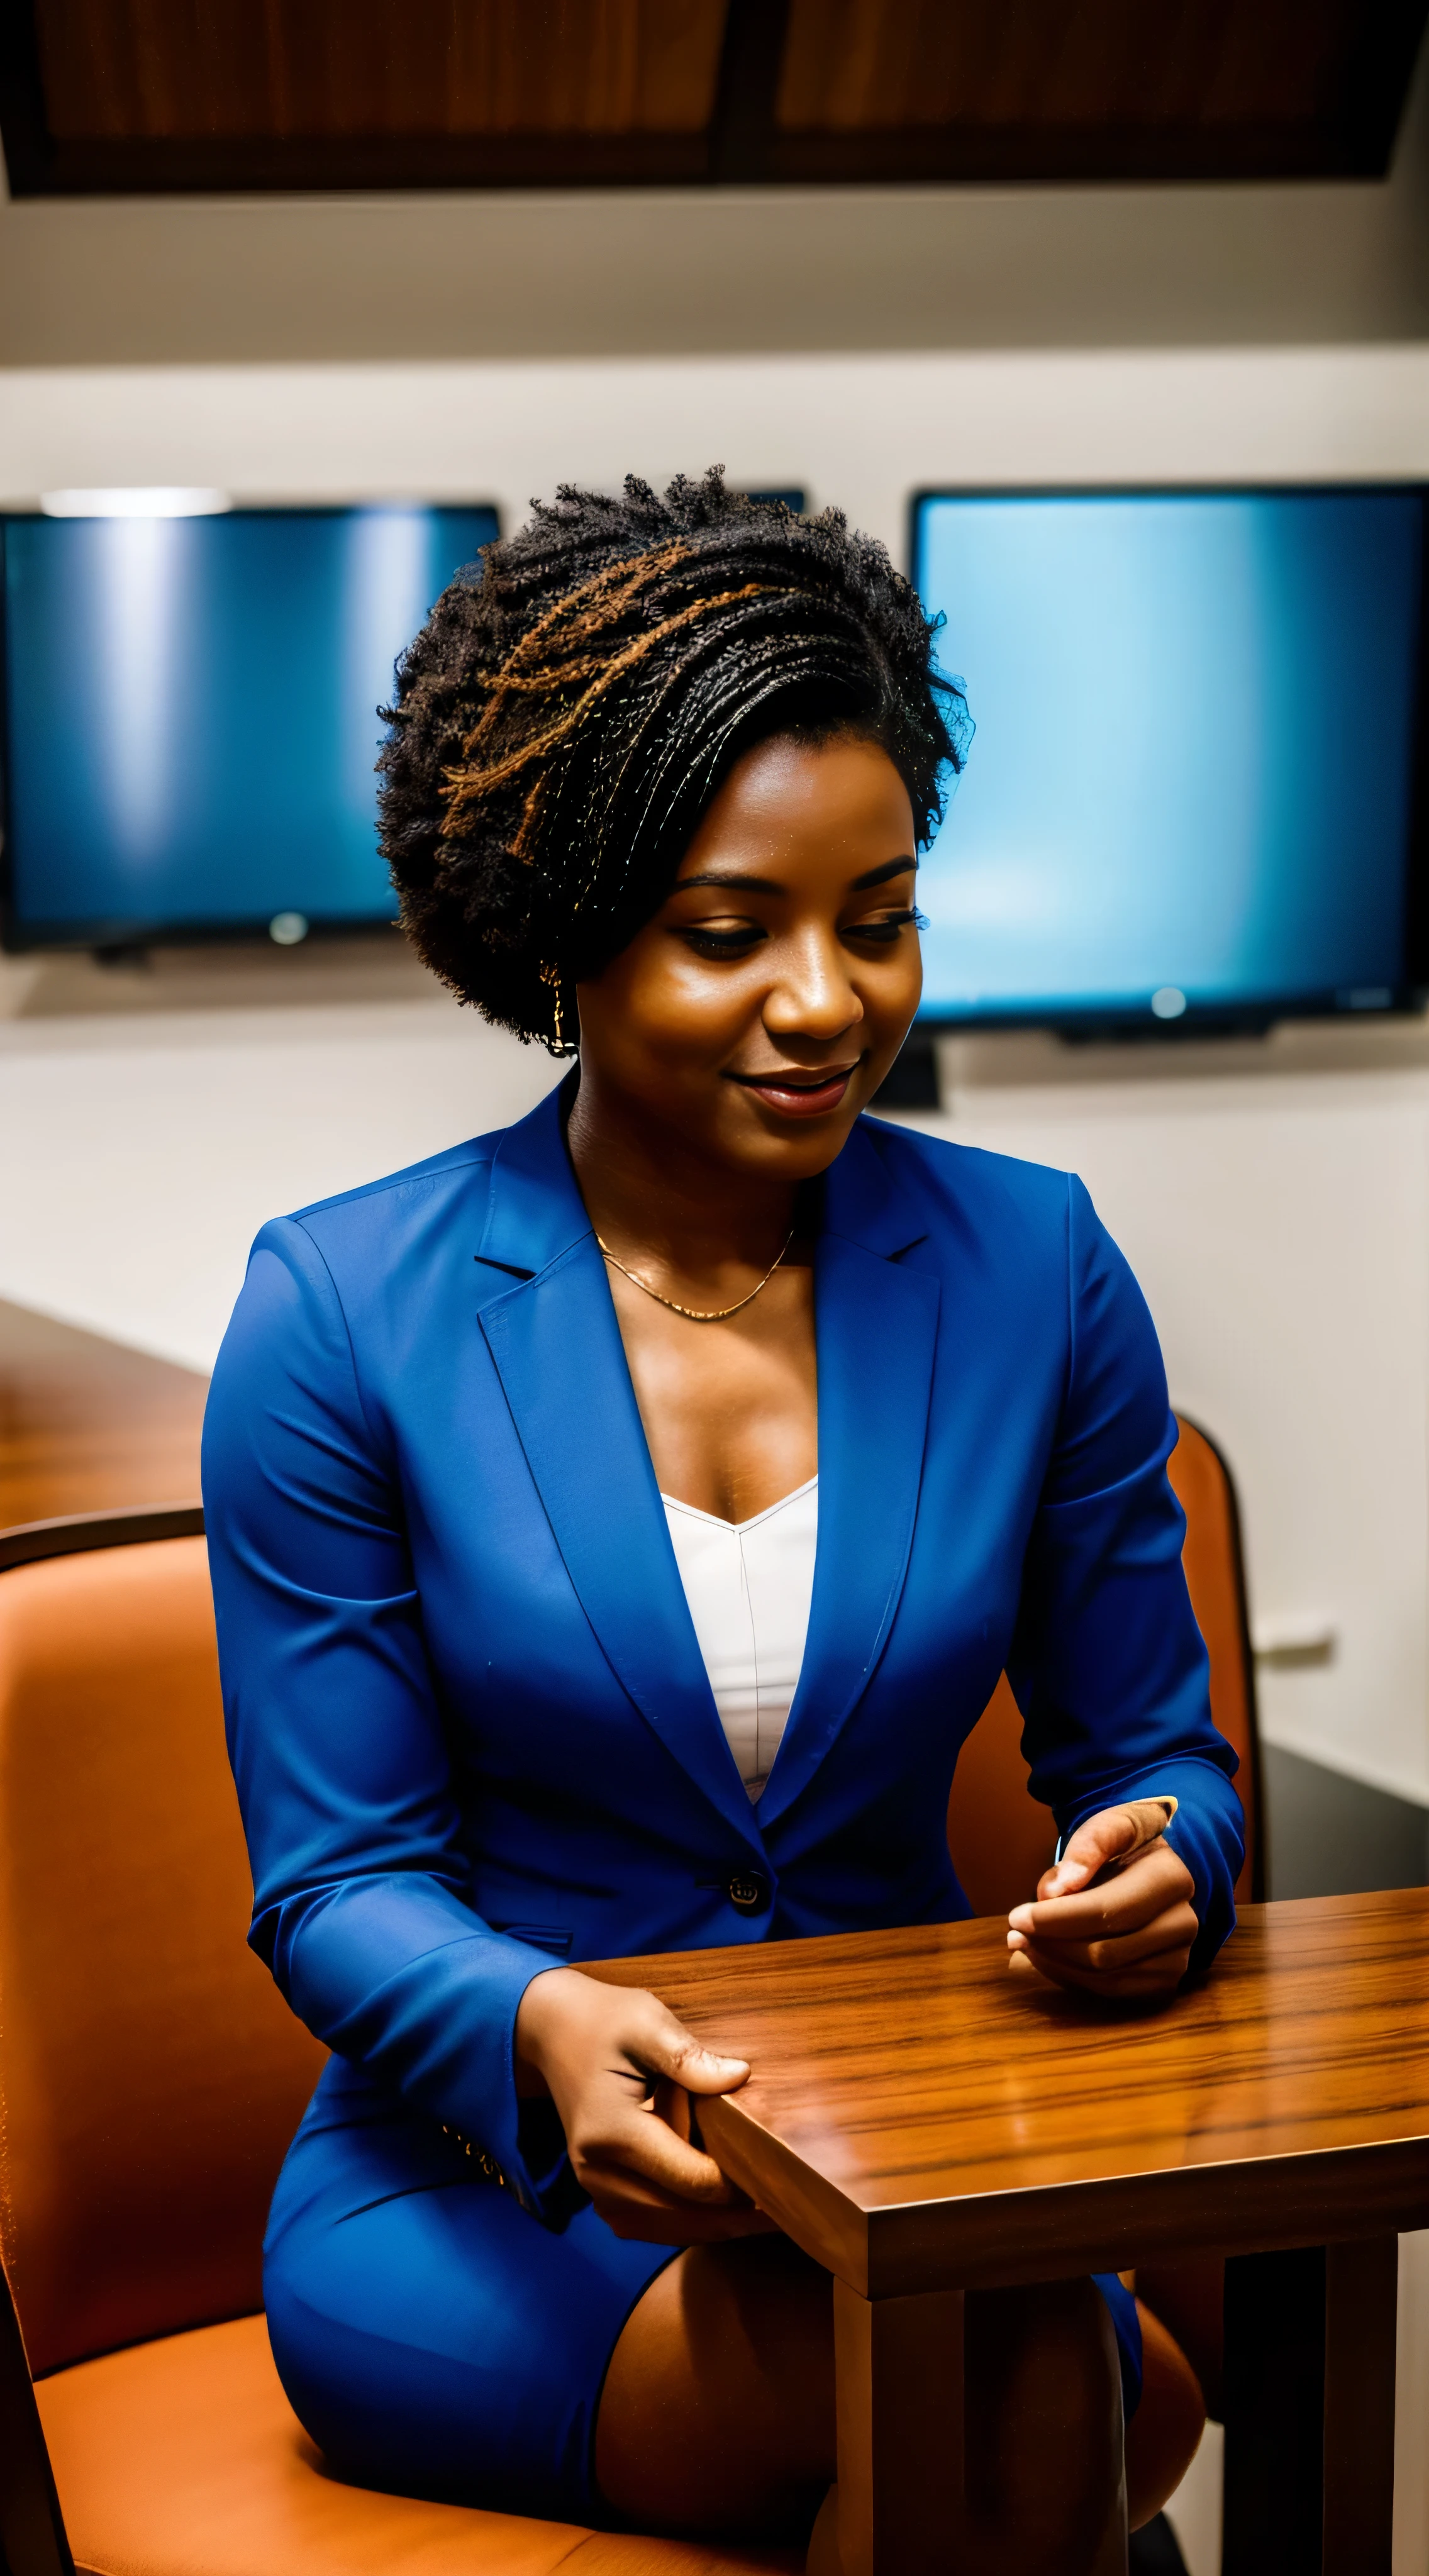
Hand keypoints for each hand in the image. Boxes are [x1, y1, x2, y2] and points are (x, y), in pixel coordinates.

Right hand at [514, 1967, 773, 2242]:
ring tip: (760, 2217)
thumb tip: (739, 2077)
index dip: (737, 2185)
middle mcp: (597, 2170)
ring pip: (662, 2229)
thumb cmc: (603, 2020)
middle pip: (678, 2215)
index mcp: (612, 2131)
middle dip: (732, 2216)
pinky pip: (645, 2224)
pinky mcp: (597, 2189)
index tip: (779, 2176)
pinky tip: (718, 2213)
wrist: (550, 2031)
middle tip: (784, 2209)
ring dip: (710, 2228)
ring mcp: (592, 2185)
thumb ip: (689, 2056)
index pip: (688, 2179)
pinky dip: (683, 2225)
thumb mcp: (646, 2021)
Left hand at [1006, 1804, 1197, 2000]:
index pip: (1107, 1910)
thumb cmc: (1128, 1845)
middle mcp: (1183, 1924)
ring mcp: (1177, 1959)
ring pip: (1105, 1979)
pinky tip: (1049, 1957)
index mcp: (1171, 1879)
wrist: (1154, 1867)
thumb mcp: (1111, 1825)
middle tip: (1015, 1932)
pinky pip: (1111, 1992)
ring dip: (1056, 1964)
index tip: (1016, 1916)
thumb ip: (1088, 1845)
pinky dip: (1072, 1978)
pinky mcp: (1164, 1983)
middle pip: (1104, 1952)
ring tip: (1024, 1943)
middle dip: (1051, 1944)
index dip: (1057, 1919)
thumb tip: (1056, 1889)